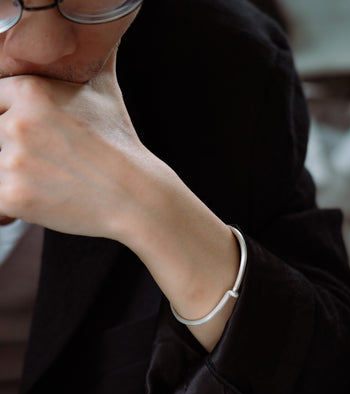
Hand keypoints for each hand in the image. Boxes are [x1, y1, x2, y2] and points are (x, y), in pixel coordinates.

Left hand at [0, 54, 239, 349]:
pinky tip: (43, 198)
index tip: (37, 137)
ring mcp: (13, 161)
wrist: (136, 196)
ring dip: (16, 174)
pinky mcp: (12, 196)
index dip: (13, 119)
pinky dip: (14, 202)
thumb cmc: (120, 146)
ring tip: (50, 179)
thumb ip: (92, 58)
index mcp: (31, 91)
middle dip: (14, 148)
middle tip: (49, 161)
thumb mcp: (105, 90)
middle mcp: (17, 123)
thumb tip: (100, 36)